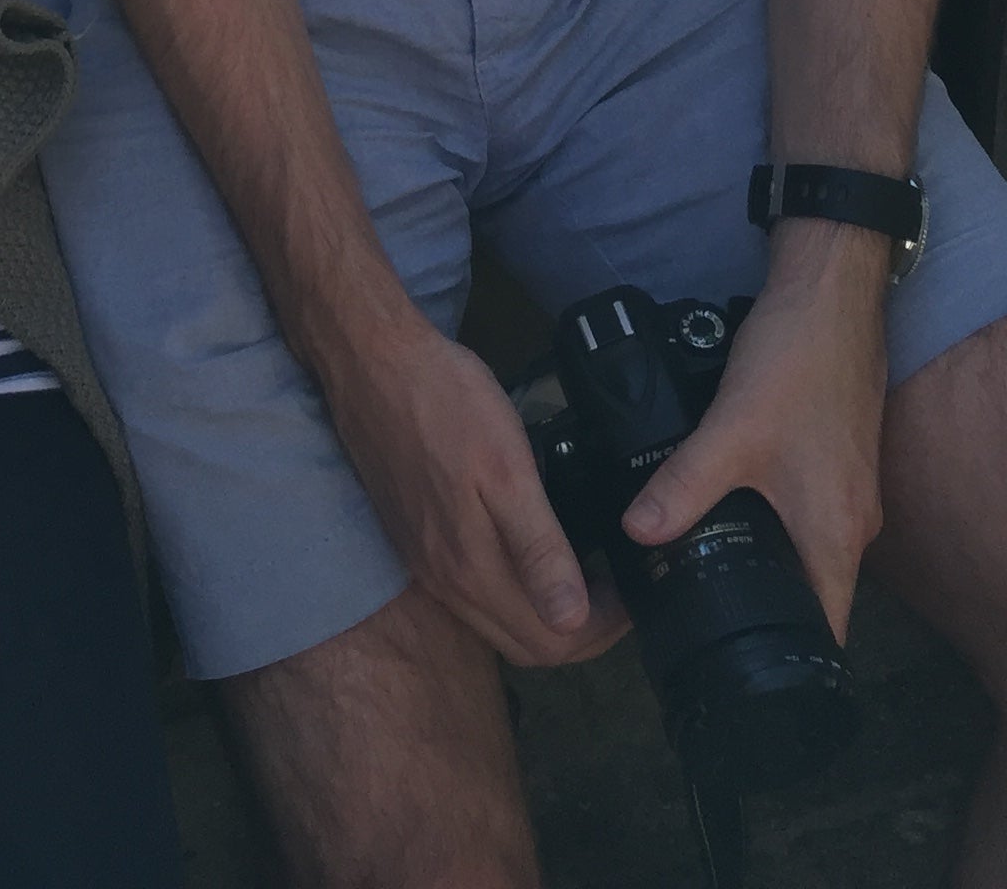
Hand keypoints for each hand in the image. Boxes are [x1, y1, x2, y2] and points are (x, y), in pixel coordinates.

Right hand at [323, 308, 629, 668]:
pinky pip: (474, 595)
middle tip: (619, 590)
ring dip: (546, 617)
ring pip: (498, 623)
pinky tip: (534, 555)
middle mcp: (445, 582)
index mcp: (470, 568)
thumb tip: (571, 619)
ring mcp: (425, 563)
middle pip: (525, 645)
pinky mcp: (415, 539)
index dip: (601, 632)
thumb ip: (536, 547)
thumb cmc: (447, 402)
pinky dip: (514, 594)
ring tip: (589, 575)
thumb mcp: (506, 467)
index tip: (635, 596)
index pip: (549, 643)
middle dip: (580, 632)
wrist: (370, 361)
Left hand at [619, 227, 890, 640]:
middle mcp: (853, 523)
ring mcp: (851, 489)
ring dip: (772, 559)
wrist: (833, 293)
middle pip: (815, 593)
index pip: (824, 629)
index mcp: (835, 535)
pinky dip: (778, 518)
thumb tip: (637, 535)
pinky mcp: (840, 457)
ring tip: (713, 564)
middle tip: (709, 620)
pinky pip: (810, 510)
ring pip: (810, 547)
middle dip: (770, 610)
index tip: (745, 671)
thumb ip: (682, 487)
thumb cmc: (796, 363)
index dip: (791, 658)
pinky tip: (738, 502)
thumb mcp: (729, 431)